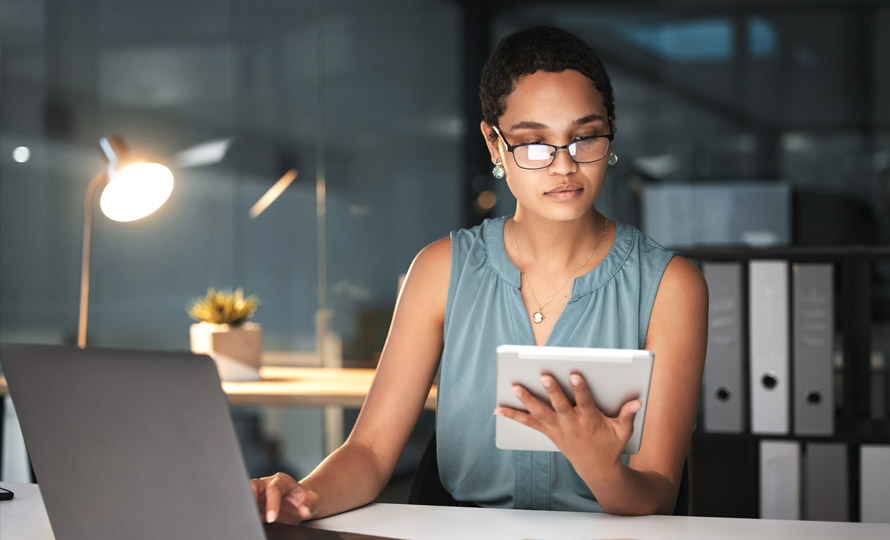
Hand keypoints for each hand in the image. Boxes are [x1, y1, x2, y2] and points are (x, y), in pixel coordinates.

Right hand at [250, 472, 319, 523]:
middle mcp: (267, 485)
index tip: (272, 518)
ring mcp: (259, 495)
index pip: (274, 489)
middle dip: (249, 496)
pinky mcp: (255, 506)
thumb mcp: (313, 501)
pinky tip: (247, 523)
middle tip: (249, 512)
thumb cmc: (306, 500)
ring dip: (245, 506)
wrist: (301, 503)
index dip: (271, 503)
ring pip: (246, 495)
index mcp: (281, 481)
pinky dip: (245, 515)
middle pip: (253, 486)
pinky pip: (247, 508)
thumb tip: (304, 511)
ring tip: (246, 519)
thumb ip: (310, 505)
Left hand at [494, 372, 640, 472]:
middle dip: (552, 390)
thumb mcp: (623, 432)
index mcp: (590, 421)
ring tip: (515, 387)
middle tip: (544, 375)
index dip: (580, 389)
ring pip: (540, 413)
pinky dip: (513, 416)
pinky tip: (499, 409)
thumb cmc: (610, 446)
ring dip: (527, 400)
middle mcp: (571, 424)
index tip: (575, 374)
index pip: (585, 402)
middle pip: (560, 405)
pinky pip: (528, 423)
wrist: (597, 469)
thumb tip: (637, 401)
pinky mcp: (548, 433)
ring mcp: (557, 429)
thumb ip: (628, 415)